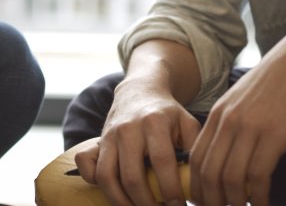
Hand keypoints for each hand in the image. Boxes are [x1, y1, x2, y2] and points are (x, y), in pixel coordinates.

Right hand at [76, 76, 199, 205]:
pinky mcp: (98, 140)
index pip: (162, 161)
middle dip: (146, 203)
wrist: (139, 91)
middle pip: (132, 176)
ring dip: (120, 201)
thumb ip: (195, 149)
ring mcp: (109, 135)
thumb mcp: (187, 123)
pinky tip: (114, 192)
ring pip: (107, 176)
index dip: (170, 189)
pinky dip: (95, 183)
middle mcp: (128, 128)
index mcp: (155, 122)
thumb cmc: (166, 114)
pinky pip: (87, 165)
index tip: (178, 205)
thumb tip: (198, 182)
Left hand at [189, 29, 285, 205]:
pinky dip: (258, 197)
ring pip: (230, 178)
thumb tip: (227, 154)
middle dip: (210, 200)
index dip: (196, 185)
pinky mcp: (273, 135)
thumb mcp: (244, 99)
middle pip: (207, 172)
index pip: (196, 158)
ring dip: (234, 203)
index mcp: (218, 113)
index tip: (202, 202)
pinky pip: (258, 176)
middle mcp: (228, 121)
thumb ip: (231, 123)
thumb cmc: (278, 81)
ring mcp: (249, 128)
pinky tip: (264, 204)